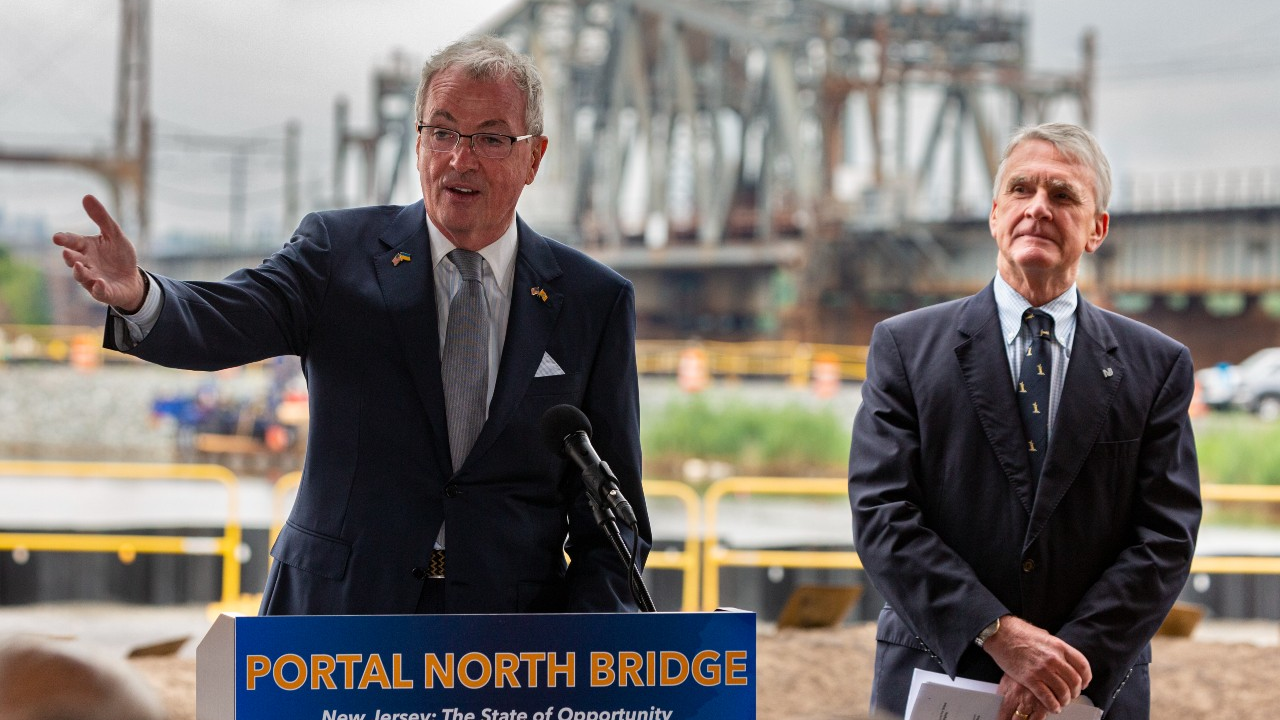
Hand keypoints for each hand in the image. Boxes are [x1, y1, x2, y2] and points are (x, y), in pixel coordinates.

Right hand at [51, 195, 145, 311]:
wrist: (132, 280)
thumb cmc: (120, 256)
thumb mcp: (114, 234)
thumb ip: (101, 218)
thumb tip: (86, 196)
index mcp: (86, 248)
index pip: (73, 242)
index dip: (65, 240)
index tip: (57, 237)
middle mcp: (86, 264)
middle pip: (73, 260)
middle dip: (69, 257)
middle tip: (67, 252)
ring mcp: (93, 279)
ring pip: (82, 276)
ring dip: (79, 272)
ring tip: (78, 266)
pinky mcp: (104, 292)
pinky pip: (99, 291)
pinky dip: (98, 288)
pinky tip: (100, 282)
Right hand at [982, 615, 1090, 713]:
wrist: (1000, 633)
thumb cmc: (1020, 633)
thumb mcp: (1045, 636)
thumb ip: (1056, 648)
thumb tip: (1063, 658)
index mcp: (1060, 646)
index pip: (1082, 666)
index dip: (1086, 678)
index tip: (1084, 683)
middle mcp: (1054, 658)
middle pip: (1075, 681)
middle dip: (1075, 692)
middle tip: (1071, 695)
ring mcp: (1042, 669)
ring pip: (1063, 691)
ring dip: (1064, 700)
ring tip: (1061, 702)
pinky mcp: (1029, 678)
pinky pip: (1047, 697)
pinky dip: (1053, 705)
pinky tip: (1053, 707)